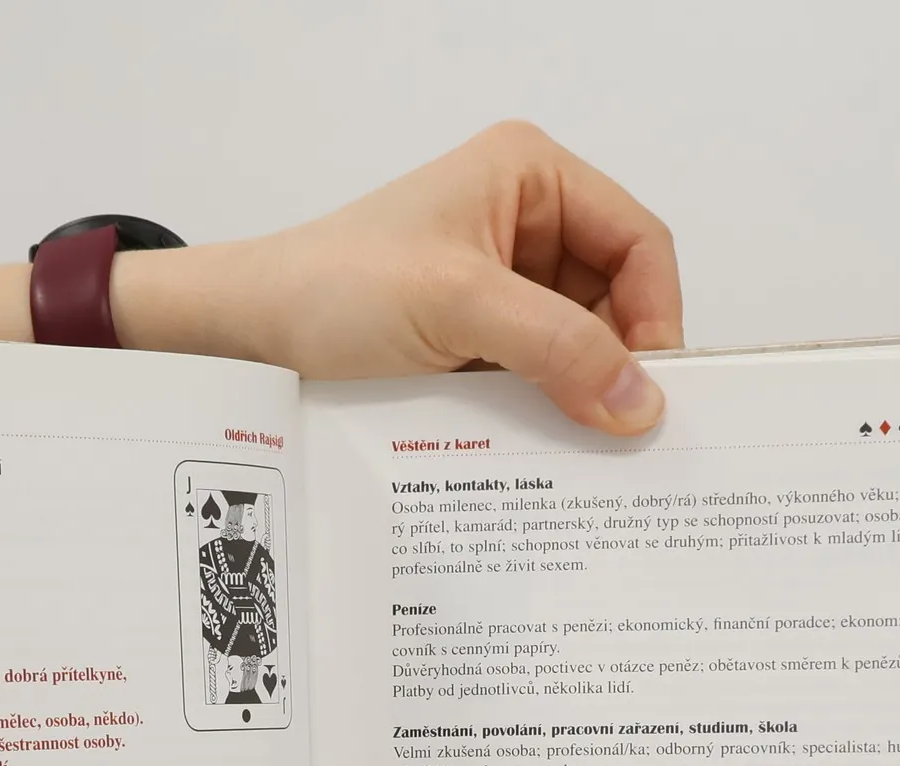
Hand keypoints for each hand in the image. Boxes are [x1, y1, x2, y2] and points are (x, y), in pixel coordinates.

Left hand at [0, 123, 680, 432]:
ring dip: (578, 398)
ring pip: (575, 348)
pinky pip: (531, 380)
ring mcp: (494, 287)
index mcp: (528, 175)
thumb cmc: (331, 293)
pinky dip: (541, 415)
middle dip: (621, 365)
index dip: (659, 316)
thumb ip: (561, 348)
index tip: (654, 393)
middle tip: (627, 440)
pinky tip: (539, 455)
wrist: (240, 340)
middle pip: (616, 300)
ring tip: (580, 453)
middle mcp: (520, 223)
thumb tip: (646, 403)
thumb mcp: (459, 307)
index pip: (640, 242)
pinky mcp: (468, 343)